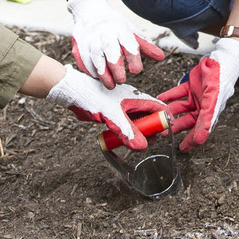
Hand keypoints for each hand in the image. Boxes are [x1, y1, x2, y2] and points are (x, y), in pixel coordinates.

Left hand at [45, 66, 166, 149]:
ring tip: (138, 145)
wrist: (72, 92)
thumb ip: (127, 132)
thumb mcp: (112, 116)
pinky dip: (127, 133)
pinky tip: (123, 141)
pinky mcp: (112, 113)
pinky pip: (124, 125)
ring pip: (137, 122)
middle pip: (149, 117)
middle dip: (152, 130)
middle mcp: (131, 102)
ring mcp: (121, 108)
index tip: (166, 133)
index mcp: (136, 98)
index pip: (158, 107)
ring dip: (139, 133)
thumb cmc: (92, 96)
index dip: (164, 120)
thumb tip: (142, 147)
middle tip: (150, 143)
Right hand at [67, 0, 165, 86]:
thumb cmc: (115, 27)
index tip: (136, 71)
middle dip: (116, 66)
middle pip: (110, 49)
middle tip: (122, 81)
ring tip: (110, 85)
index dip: (133, 57)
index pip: (128, 42)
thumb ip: (145, 46)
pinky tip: (97, 78)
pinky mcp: (79, 44)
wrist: (90, 12)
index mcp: (120, 29)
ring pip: (95, 56)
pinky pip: (84, 59)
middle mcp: (105, 32)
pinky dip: (90, 70)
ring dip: (102, 72)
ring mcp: (90, 38)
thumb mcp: (131, 32)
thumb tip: (161, 57)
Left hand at [157, 37, 238, 151]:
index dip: (191, 140)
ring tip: (159, 117)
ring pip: (181, 108)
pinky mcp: (191, 85)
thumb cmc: (223, 77)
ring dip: (171, 112)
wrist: (221, 57)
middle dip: (176, 127)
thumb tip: (200, 139)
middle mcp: (204, 105)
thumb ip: (206, 120)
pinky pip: (178, 94)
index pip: (200, 130)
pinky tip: (161, 98)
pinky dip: (169, 96)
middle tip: (164, 133)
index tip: (182, 149)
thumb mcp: (213, 100)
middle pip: (189, 120)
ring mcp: (197, 96)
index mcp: (211, 111)